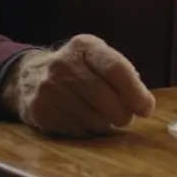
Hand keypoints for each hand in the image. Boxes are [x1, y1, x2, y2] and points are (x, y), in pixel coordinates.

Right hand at [0, 34, 156, 136]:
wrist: (29, 76)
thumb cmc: (77, 68)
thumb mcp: (97, 57)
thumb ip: (122, 74)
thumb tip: (144, 104)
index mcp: (84, 46)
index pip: (114, 68)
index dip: (134, 91)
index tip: (147, 107)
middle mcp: (63, 64)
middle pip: (103, 96)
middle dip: (122, 113)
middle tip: (128, 118)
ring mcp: (48, 88)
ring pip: (89, 116)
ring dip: (106, 124)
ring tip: (108, 120)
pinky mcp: (38, 110)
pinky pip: (74, 129)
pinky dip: (87, 130)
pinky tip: (88, 123)